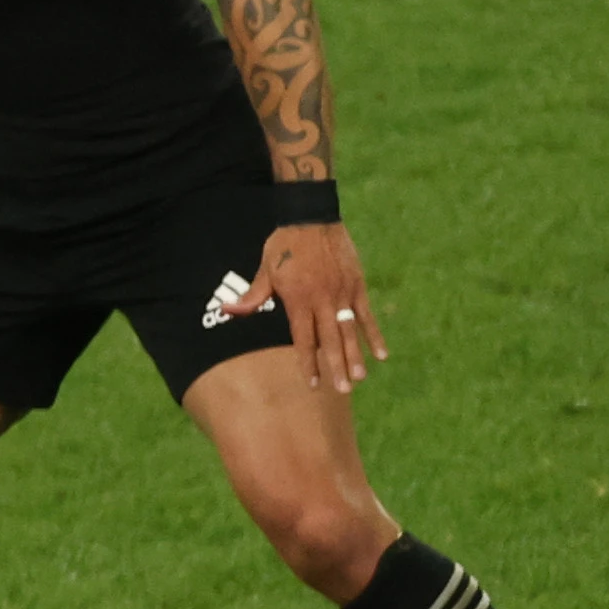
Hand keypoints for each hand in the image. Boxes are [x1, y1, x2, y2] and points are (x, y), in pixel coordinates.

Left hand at [263, 220, 386, 393]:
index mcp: (298, 299)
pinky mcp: (356, 285)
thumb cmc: (284, 246)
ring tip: (359, 379)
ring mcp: (342, 293)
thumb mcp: (264, 270)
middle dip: (335, 367)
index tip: (311, 384)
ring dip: (355, 356)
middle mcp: (322, 300)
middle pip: (329, 339)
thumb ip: (252, 297)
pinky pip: (366, 315)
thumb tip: (227, 312)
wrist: (311, 217)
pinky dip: (374, 335)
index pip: (303, 338)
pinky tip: (381, 355)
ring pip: (349, 331)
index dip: (308, 362)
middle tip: (343, 391)